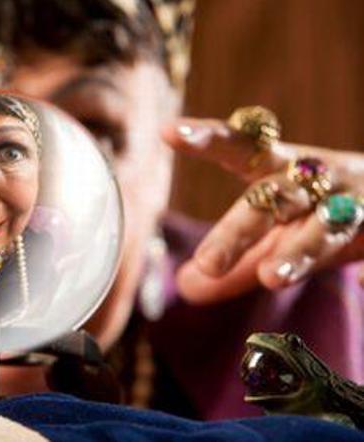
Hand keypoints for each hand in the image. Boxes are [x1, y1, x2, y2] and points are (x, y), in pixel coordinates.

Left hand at [162, 118, 363, 303]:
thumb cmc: (320, 214)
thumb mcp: (274, 235)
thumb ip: (233, 264)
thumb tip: (185, 287)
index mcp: (281, 168)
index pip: (239, 148)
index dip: (206, 138)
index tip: (168, 131)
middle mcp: (316, 177)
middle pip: (274, 196)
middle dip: (240, 230)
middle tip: (207, 263)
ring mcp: (355, 201)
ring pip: (324, 225)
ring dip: (299, 250)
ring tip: (270, 278)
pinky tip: (362, 277)